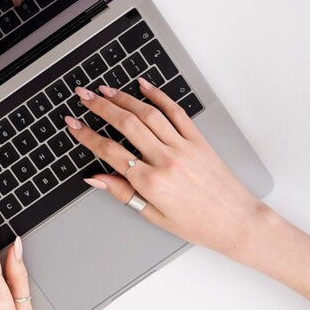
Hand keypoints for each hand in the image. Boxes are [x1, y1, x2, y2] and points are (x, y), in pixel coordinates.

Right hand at [65, 79, 269, 256]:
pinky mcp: (198, 140)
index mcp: (151, 183)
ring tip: (105, 89)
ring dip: (124, 98)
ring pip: (148, 113)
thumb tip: (95, 179)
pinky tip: (144, 86)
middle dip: (100, 106)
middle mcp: (166, 160)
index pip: (110, 152)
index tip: (73, 124)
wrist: (236, 221)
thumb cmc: (197, 223)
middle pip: (126, 125)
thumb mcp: (153, 215)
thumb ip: (122, 193)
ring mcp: (184, 146)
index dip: (87, 136)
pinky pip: (176, 111)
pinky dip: (158, 96)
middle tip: (83, 96)